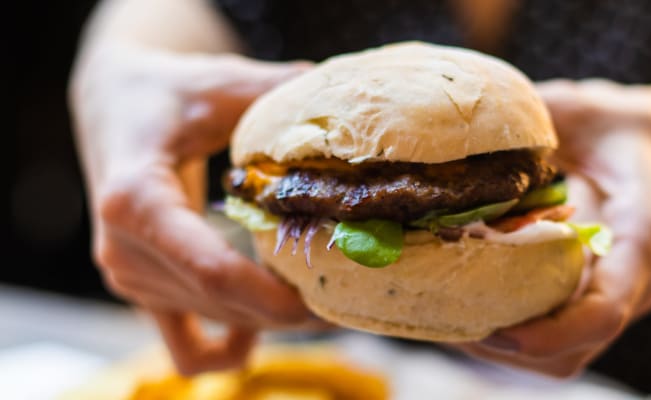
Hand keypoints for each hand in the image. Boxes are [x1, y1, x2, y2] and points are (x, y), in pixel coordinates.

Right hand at [69, 46, 321, 373]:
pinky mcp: (140, 288)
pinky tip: (262, 322)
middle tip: (352, 297)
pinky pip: (187, 346)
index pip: (213, 270)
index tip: (326, 299)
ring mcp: (128, 276)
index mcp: (136, 200)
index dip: (273, 296)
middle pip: (222, 302)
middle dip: (289, 309)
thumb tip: (347, 112)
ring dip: (270, 319)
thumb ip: (279, 93)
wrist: (115, 107)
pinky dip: (229, 345)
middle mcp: (124, 249)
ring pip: (215, 320)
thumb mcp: (220, 84)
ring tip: (325, 296)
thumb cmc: (168, 92)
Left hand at [456, 79, 650, 376]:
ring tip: (443, 317)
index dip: (552, 332)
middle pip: (574, 350)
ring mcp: (616, 298)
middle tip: (443, 319)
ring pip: (562, 356)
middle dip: (506, 348)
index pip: (606, 308)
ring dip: (501, 348)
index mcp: (641, 234)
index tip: (499, 331)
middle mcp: (635, 281)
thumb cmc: (620, 126)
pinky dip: (509, 333)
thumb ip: (527, 118)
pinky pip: (557, 339)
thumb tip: (453, 120)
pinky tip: (465, 304)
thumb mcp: (579, 107)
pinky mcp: (594, 299)